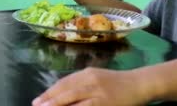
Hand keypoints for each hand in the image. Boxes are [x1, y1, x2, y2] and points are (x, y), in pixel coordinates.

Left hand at [32, 68, 147, 105]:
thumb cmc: (116, 83)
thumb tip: (59, 95)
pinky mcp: (105, 103)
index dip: (49, 93)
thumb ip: (80, 84)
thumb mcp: (96, 78)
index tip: (37, 101)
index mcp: (86, 73)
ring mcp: (98, 92)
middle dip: (49, 100)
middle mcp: (90, 80)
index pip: (63, 83)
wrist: (139, 84)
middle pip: (65, 91)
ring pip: (73, 100)